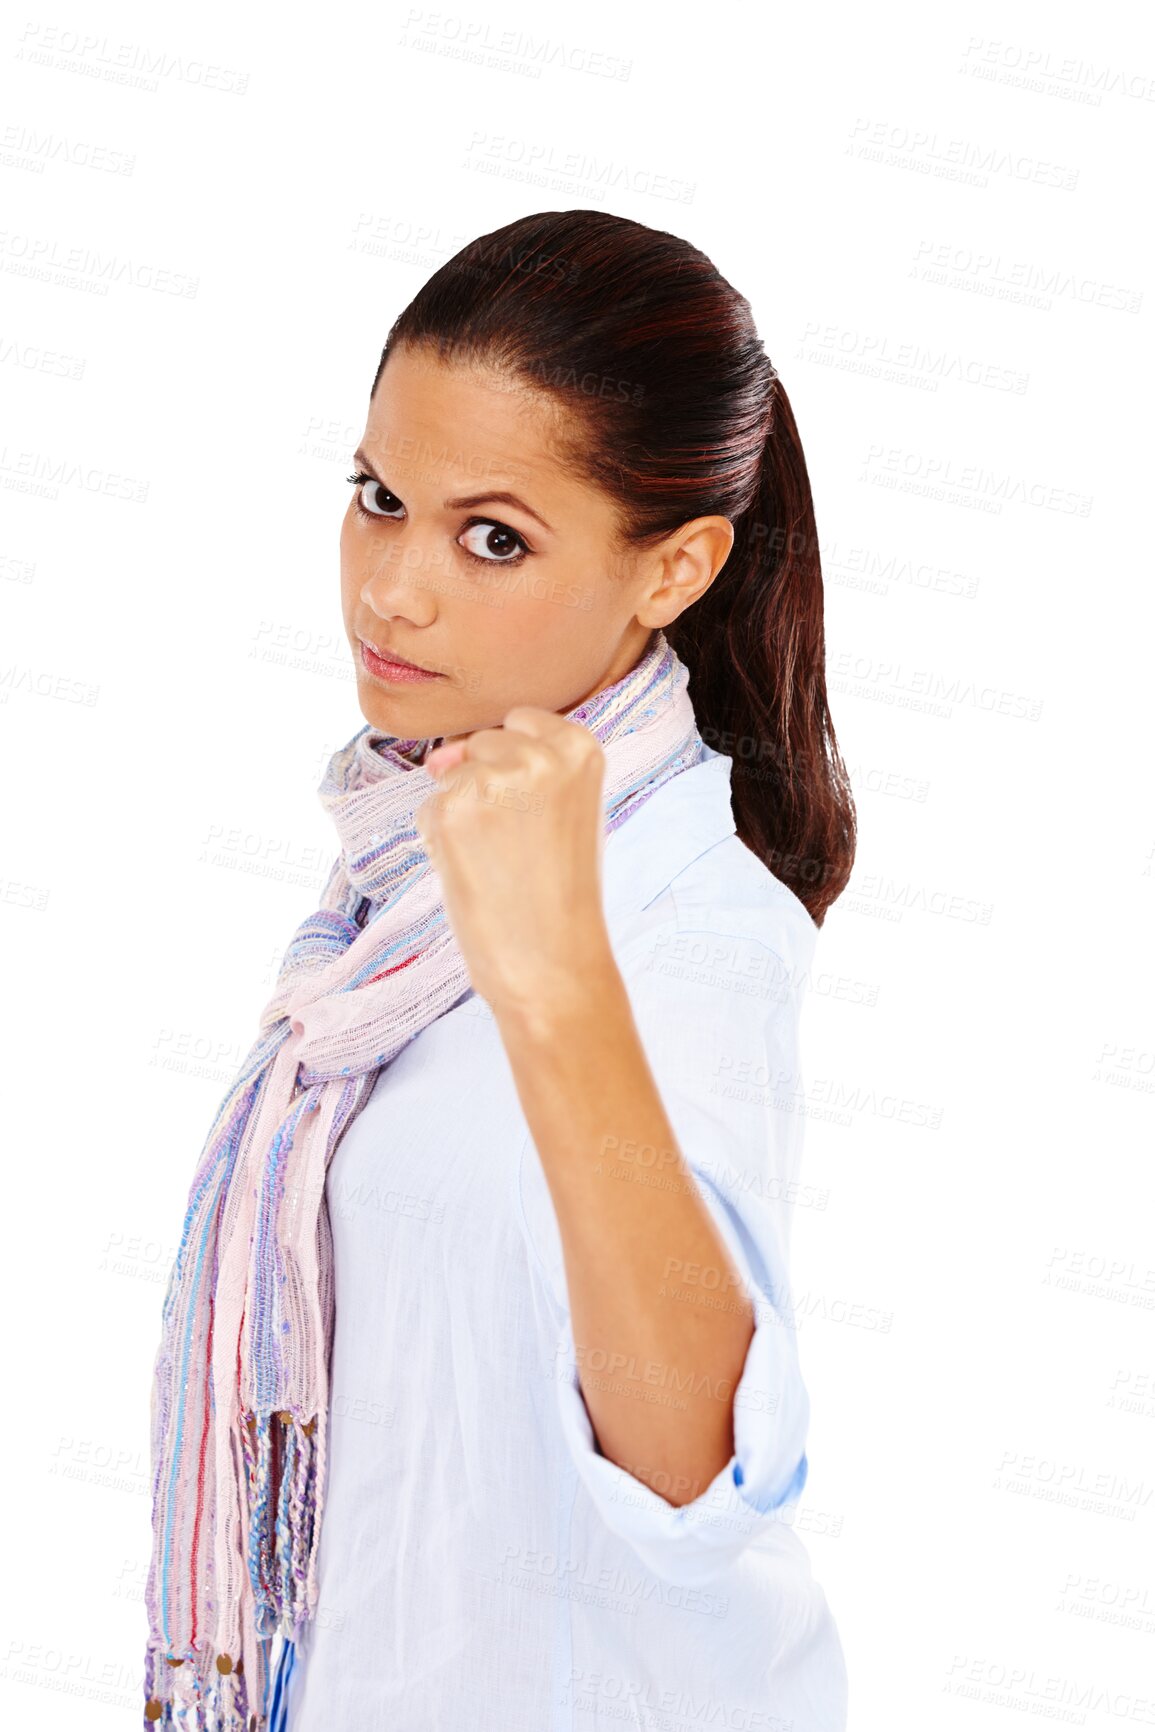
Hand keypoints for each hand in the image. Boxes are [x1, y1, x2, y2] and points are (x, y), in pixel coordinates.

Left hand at [414, 708, 612, 1016]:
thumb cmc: (561, 894)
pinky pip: (428, 809)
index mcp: (580, 747)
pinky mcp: (451, 809)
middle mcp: (538, 753)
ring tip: (499, 862)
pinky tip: (476, 873)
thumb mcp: (566, 810)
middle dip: (486, 787)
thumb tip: (437, 756)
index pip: (523, 720)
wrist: (551, 964)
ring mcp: (493, 779)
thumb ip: (519, 767)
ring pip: (452, 776)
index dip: (516, 766)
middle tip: (518, 846)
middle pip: (484, 742)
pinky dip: (441, 841)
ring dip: (462, 815)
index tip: (534, 811)